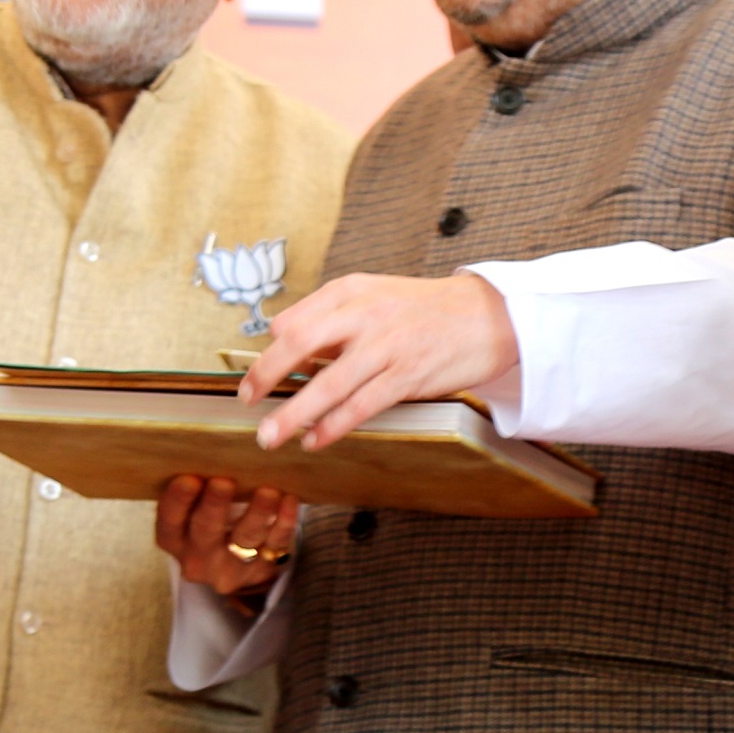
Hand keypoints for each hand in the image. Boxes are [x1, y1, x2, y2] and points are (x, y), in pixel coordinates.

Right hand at [157, 474, 298, 598]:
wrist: (231, 561)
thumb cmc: (206, 518)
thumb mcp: (191, 510)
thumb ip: (195, 488)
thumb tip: (210, 447)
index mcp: (174, 539)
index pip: (170, 520)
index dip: (178, 500)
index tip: (189, 479)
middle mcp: (197, 557)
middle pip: (206, 530)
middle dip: (215, 505)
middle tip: (225, 482)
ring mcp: (230, 567)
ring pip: (246, 538)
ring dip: (258, 512)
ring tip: (268, 490)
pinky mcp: (261, 570)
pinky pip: (276, 545)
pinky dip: (284, 522)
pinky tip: (289, 500)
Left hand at [237, 273, 518, 450]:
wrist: (486, 316)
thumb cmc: (423, 309)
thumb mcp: (373, 294)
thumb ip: (328, 312)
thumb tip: (280, 334)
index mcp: (350, 292)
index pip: (294, 319)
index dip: (269, 350)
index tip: (256, 377)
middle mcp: (364, 315)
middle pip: (300, 344)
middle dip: (267, 375)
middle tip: (247, 400)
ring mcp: (386, 347)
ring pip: (328, 384)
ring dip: (294, 414)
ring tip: (270, 436)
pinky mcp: (407, 376)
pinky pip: (361, 406)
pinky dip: (333, 426)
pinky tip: (315, 440)